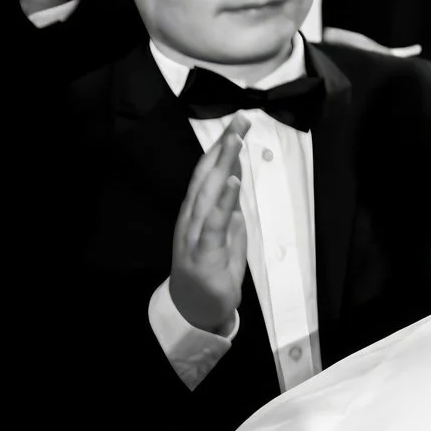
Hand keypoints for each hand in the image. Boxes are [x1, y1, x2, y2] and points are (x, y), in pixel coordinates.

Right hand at [169, 122, 248, 335]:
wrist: (197, 310)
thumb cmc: (213, 269)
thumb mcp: (227, 231)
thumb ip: (229, 205)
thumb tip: (234, 177)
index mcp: (196, 212)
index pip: (207, 174)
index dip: (221, 148)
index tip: (238, 123)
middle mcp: (191, 219)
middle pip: (205, 177)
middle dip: (222, 148)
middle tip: (239, 121)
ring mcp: (193, 236)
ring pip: (206, 195)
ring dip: (221, 166)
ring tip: (234, 142)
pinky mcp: (203, 254)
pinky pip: (214, 224)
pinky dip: (222, 202)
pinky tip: (230, 183)